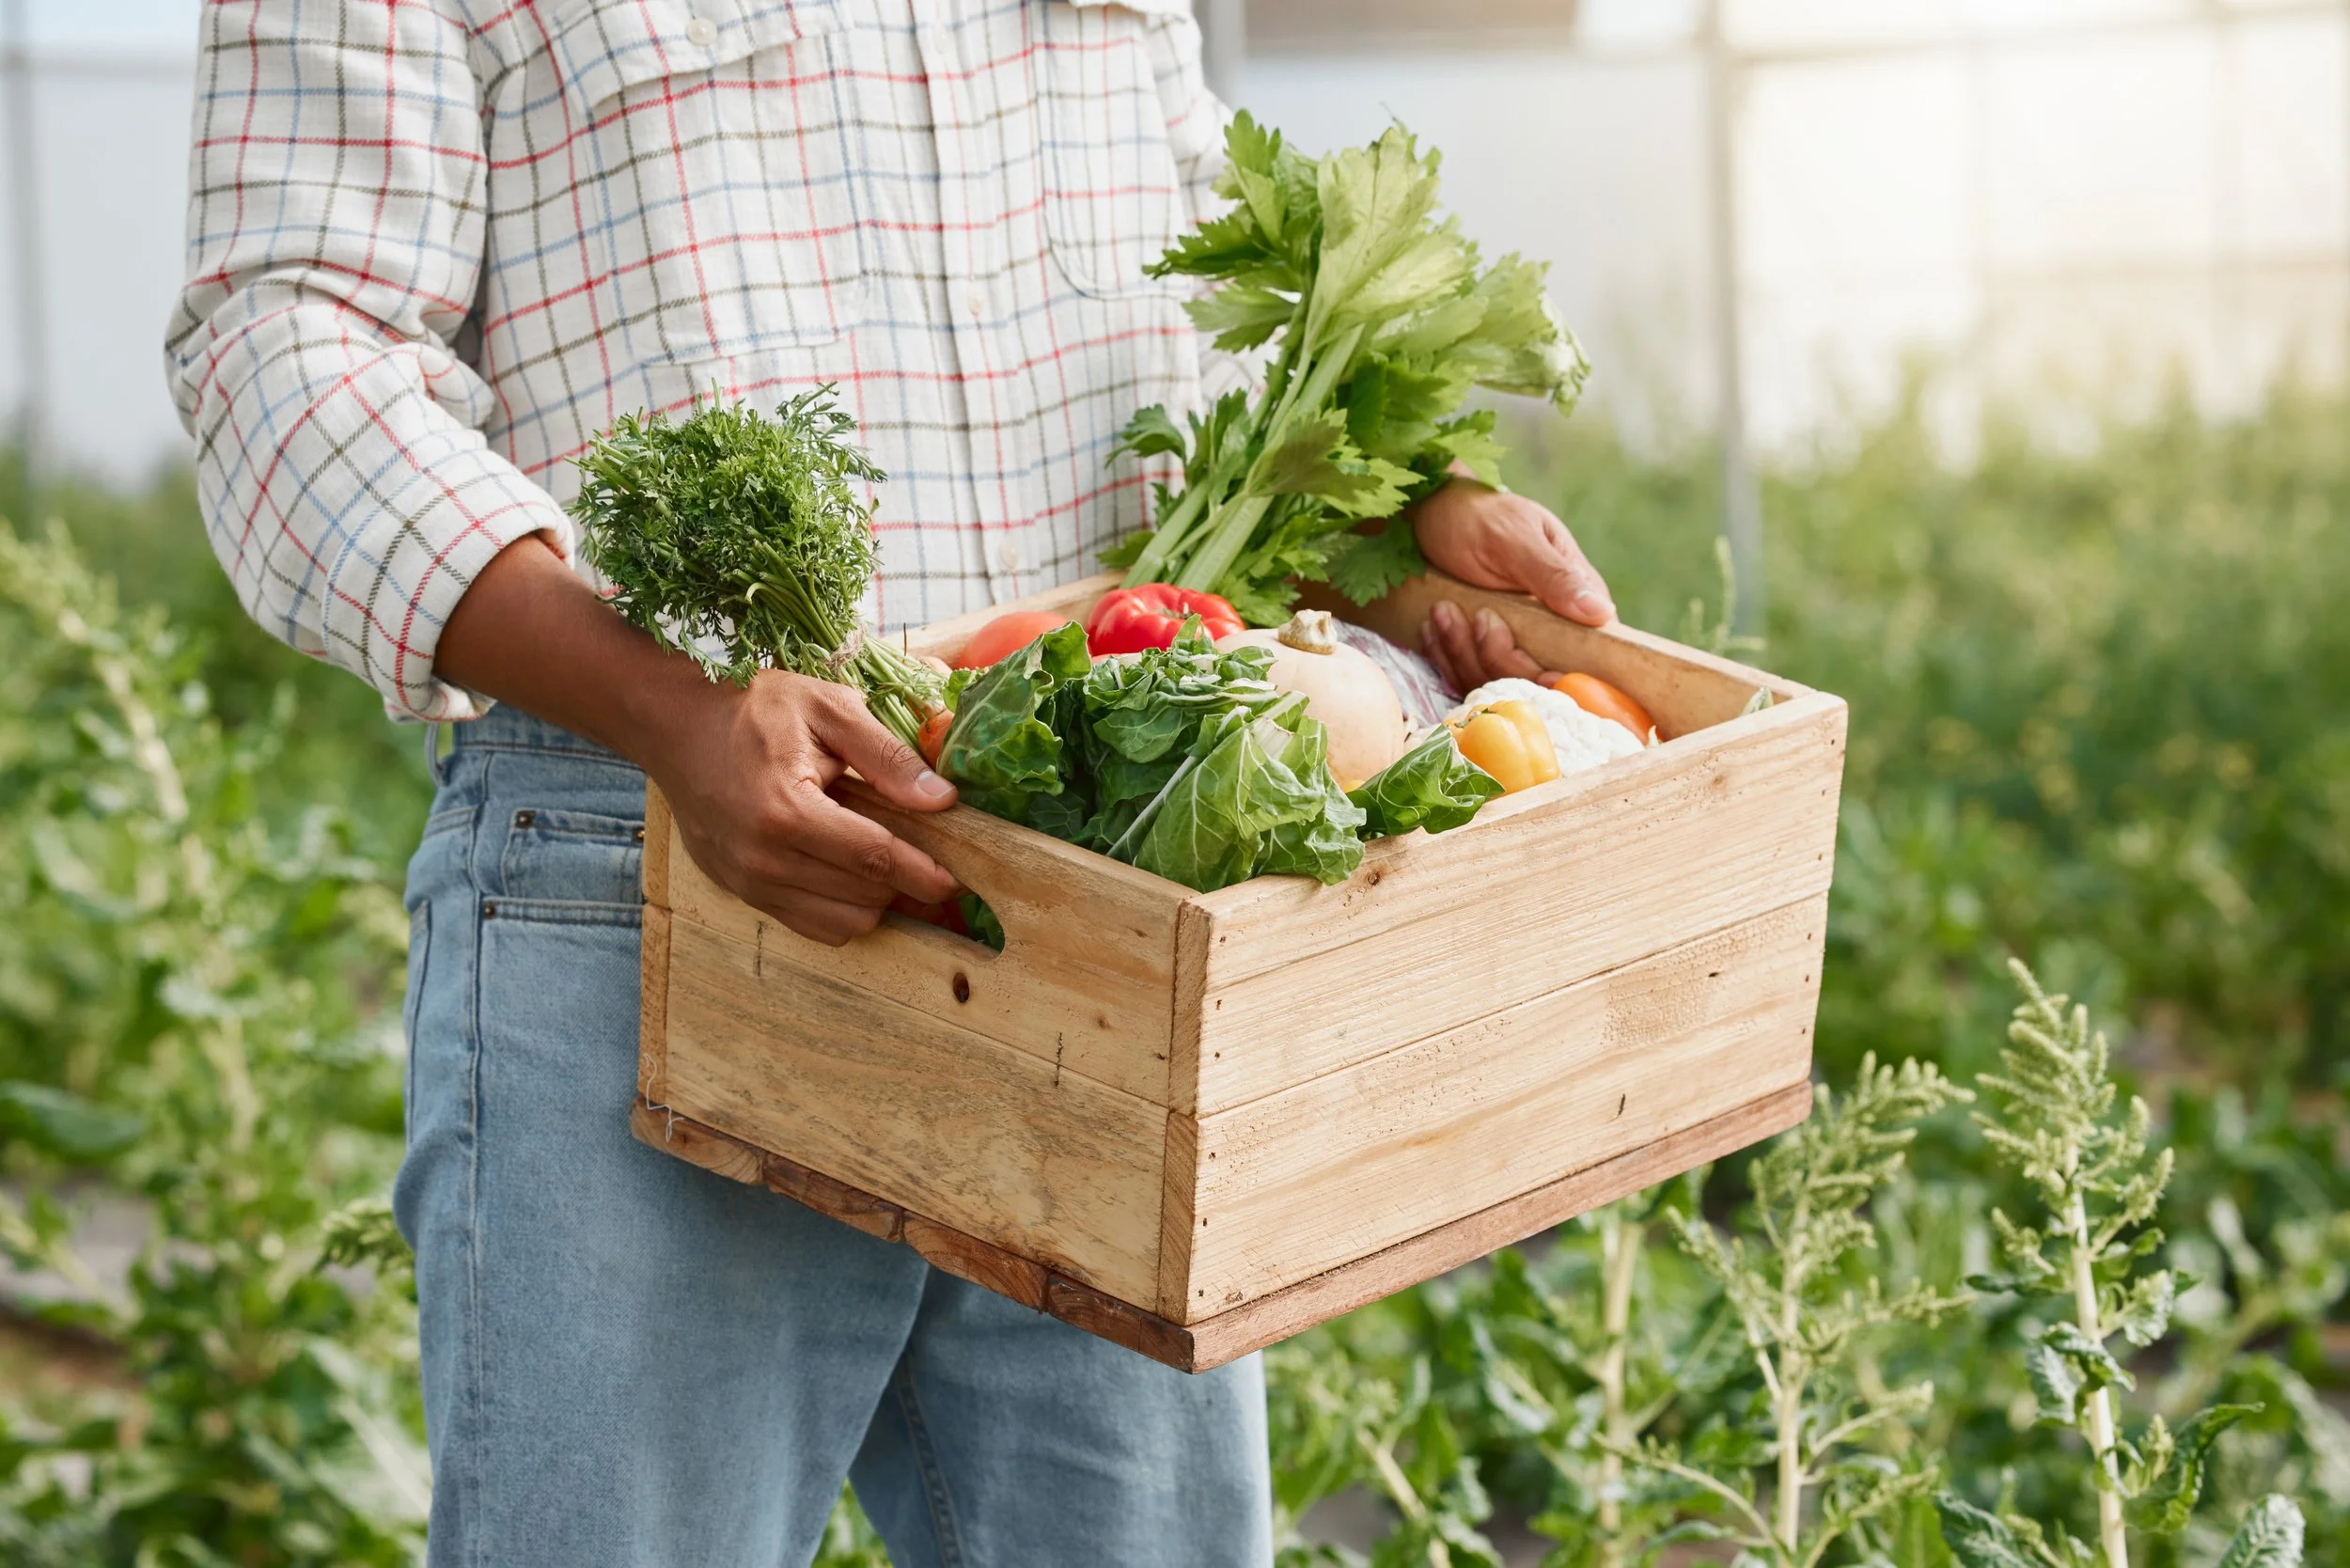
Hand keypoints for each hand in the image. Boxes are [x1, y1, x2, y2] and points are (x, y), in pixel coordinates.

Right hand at [651, 673, 960, 946]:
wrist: (675, 723)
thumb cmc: (754, 706)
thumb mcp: (827, 708)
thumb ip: (886, 755)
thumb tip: (942, 798)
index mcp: (785, 810)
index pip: (873, 858)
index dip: (923, 872)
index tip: (958, 877)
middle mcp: (762, 859)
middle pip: (863, 897)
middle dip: (903, 881)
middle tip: (925, 852)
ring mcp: (747, 882)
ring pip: (842, 923)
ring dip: (874, 899)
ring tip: (884, 859)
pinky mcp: (740, 893)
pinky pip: (811, 926)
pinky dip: (842, 909)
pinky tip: (848, 871)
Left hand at [1410, 476, 1615, 691]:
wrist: (1431, 510)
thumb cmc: (1477, 516)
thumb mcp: (1515, 540)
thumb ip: (1555, 576)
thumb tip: (1601, 613)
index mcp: (1574, 597)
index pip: (1584, 655)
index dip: (1562, 676)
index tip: (1539, 672)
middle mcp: (1549, 625)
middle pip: (1534, 677)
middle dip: (1497, 656)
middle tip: (1475, 616)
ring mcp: (1512, 639)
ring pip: (1495, 678)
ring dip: (1462, 653)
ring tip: (1442, 612)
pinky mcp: (1477, 648)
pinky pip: (1465, 673)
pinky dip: (1444, 655)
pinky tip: (1431, 627)